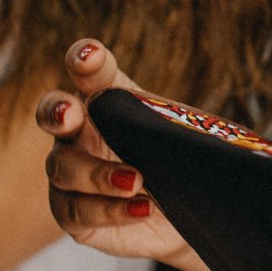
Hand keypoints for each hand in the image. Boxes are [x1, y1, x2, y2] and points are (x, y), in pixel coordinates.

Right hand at [37, 40, 193, 268]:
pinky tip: (141, 208)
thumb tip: (219, 128)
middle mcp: (79, 132)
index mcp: (107, 100)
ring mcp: (70, 173)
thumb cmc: (184, 162)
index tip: (89, 55)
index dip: (84, 59)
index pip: (90, 71)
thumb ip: (181, 124)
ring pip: (63, 168)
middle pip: (52, 114)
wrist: (190, 215)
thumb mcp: (187, 136)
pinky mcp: (73, 214)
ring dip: (98, 174)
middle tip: (71, 114)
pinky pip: (77, 211)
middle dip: (56, 111)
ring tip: (137, 181)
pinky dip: (110, 210)